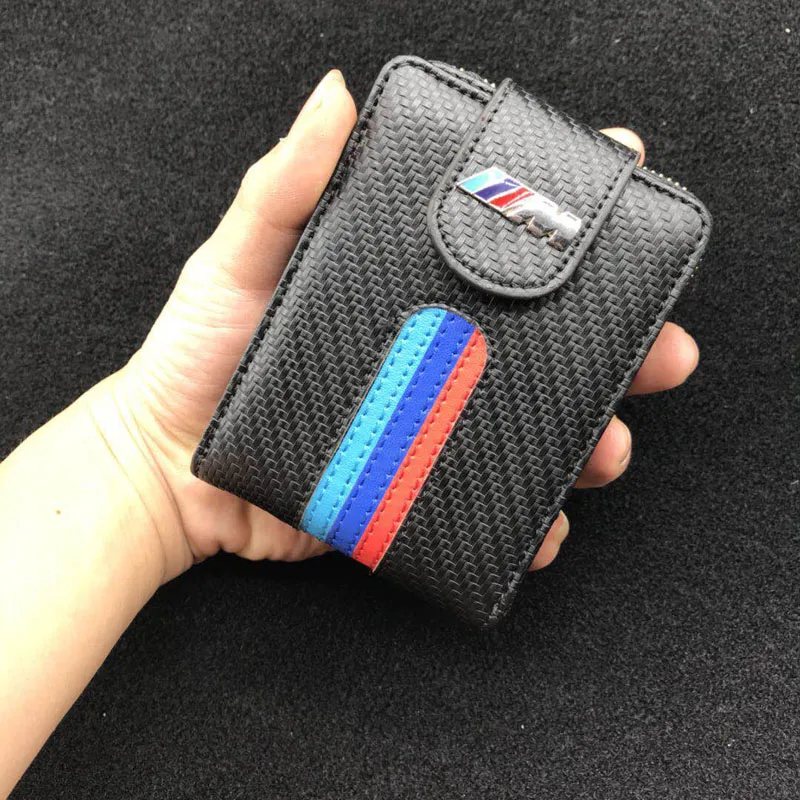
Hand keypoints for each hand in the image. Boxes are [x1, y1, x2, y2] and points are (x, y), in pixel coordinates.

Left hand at [89, 70, 699, 581]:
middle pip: (543, 341)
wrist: (171, 468)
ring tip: (607, 444)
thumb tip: (332, 99)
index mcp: (403, 289)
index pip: (499, 248)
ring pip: (533, 424)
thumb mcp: (237, 256)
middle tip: (660, 349)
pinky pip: (488, 500)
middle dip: (618, 343)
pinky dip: (528, 516)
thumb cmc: (196, 355)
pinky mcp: (414, 485)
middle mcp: (429, 350)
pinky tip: (546, 523)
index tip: (620, 201)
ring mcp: (428, 421)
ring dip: (589, 434)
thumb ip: (285, 185)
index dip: (565, 227)